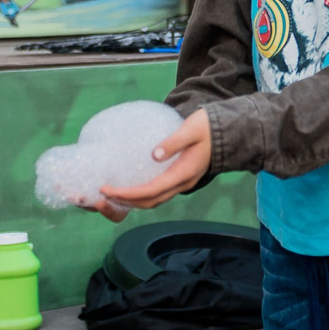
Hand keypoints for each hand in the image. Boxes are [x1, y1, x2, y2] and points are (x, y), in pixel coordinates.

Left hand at [90, 110, 212, 220]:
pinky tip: (128, 188)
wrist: (226, 133)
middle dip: (126, 201)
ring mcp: (181, 183)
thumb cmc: (207, 128)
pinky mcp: (178, 179)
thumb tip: (154, 154)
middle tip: (103, 194)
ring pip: (154, 200)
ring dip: (132, 201)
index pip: (151, 190)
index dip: (128, 193)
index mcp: (184, 173)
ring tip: (111, 195)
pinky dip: (140, 195)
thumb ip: (174, 142)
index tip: (107, 189)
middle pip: (150, 201)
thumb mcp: (191, 129)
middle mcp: (182, 183)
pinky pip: (157, 193)